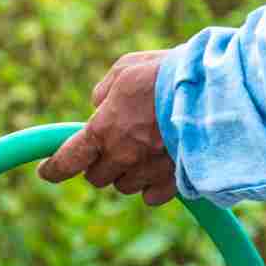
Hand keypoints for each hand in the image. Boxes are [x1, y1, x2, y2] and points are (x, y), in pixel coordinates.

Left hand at [38, 50, 176, 205]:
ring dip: (127, 173)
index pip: (66, 162)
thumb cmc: (169, 74)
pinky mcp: (173, 183)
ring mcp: (147, 173)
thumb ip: (104, 92)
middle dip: (100, 163)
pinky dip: (152, 185)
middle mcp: (121, 157)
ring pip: (124, 186)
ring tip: (147, 148)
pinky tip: (162, 166)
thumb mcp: (126, 69)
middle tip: (116, 144)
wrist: (219, 91)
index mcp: (102, 130)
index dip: (53, 170)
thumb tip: (98, 106)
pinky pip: (151, 196)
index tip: (47, 172)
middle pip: (97, 177)